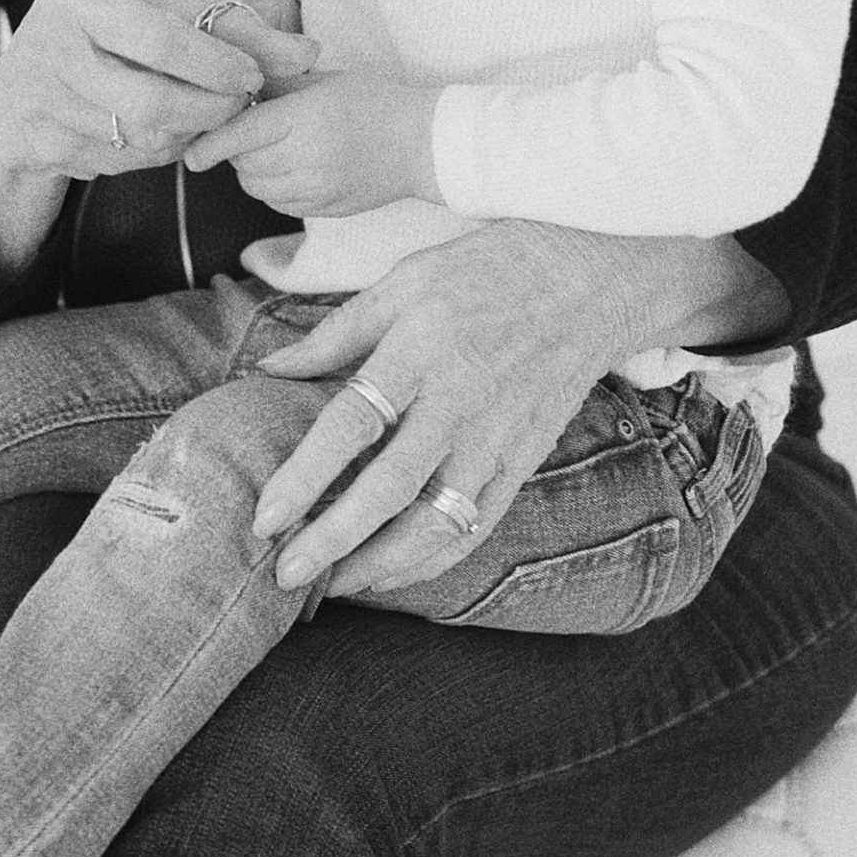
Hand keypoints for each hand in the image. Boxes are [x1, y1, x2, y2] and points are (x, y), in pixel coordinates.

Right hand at [0, 0, 317, 271]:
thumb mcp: (158, 13)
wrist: (15, 96)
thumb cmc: (105, 38)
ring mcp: (40, 100)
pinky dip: (157, 152)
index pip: (159, 37)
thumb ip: (233, 30)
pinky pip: (123, 160)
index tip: (252, 76)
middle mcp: (48, 44)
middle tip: (235, 105)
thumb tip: (310, 54)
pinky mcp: (42, 144)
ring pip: (141, 137)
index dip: (216, 64)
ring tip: (201, 115)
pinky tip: (163, 132)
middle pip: (151, 101)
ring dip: (187, 134)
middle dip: (209, 111)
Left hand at [183, 72, 440, 213]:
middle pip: (244, 164)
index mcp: (306, 119)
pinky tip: (289, 169)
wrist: (424, 143)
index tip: (189, 154)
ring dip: (252, 171)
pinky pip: (278, 204)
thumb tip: (229, 93)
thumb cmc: (373, 101)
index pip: (242, 136)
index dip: (209, 146)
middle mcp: (309, 158)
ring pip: (257, 188)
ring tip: (271, 149)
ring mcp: (318, 189)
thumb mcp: (322, 81)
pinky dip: (272, 189)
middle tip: (248, 131)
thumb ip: (275, 88)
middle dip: (235, 150)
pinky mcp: (326, 209)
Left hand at [245, 220, 786, 598]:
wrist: (591, 281)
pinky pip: (475, 527)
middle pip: (389, 488)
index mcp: (421, 346)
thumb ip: (337, 331)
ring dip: (381, 564)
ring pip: (436, 523)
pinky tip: (391, 572)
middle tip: (284, 575)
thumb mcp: (406, 279)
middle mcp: (459, 400)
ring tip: (333, 585)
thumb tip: (268, 367)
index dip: (304, 475)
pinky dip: (431, 560)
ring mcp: (497, 438)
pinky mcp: (524, 461)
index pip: (352, 422)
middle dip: (332, 540)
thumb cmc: (487, 271)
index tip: (265, 518)